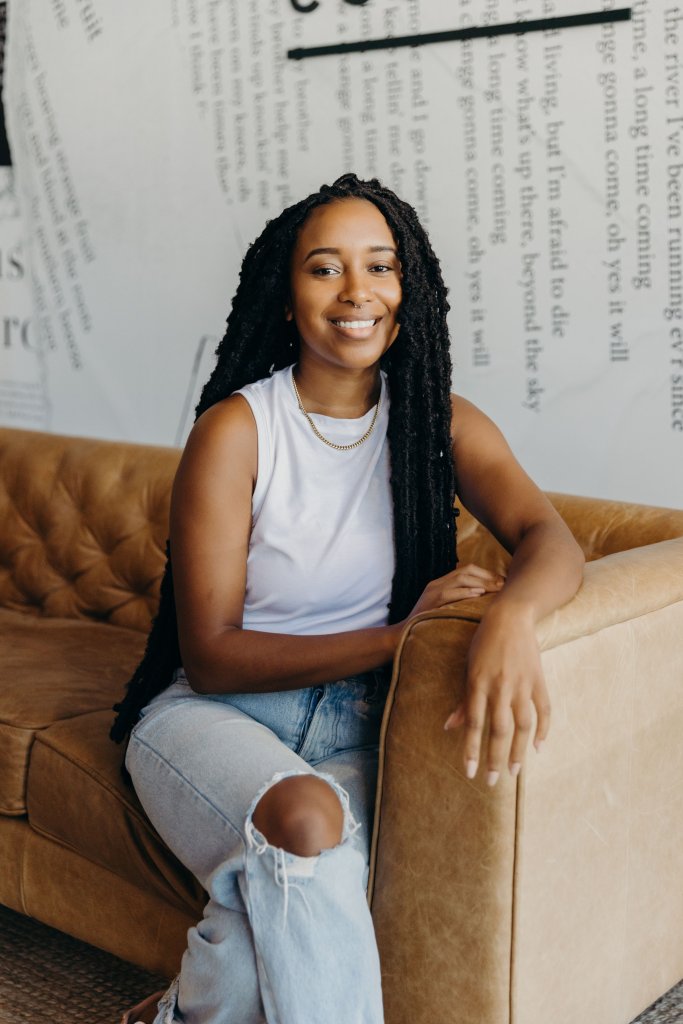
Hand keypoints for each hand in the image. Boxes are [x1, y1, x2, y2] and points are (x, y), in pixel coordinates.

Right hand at [404, 564, 505, 618]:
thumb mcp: (446, 610)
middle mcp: (436, 584)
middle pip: (466, 570)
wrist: (404, 636)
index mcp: (441, 584)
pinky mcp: (430, 602)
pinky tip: (479, 594)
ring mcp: (432, 592)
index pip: (467, 570)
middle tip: (504, 584)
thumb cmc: (429, 626)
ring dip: (481, 582)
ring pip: (459, 578)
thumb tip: (486, 602)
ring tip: (496, 588)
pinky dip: (465, 592)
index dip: (487, 574)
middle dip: (487, 576)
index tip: (503, 582)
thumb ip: (461, 602)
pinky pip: (449, 593)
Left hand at [443, 603, 550, 785]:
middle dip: (495, 758)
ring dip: (519, 751)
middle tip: (493, 781)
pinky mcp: (538, 680)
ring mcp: (522, 684)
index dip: (471, 750)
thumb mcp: (468, 668)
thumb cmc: (483, 642)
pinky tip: (538, 747)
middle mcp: (500, 687)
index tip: (469, 772)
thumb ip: (463, 700)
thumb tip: (450, 726)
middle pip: (499, 730)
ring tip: (515, 772)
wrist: (511, 616)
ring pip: (523, 725)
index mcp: (478, 683)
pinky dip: (543, 729)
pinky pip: (544, 709)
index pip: (474, 724)